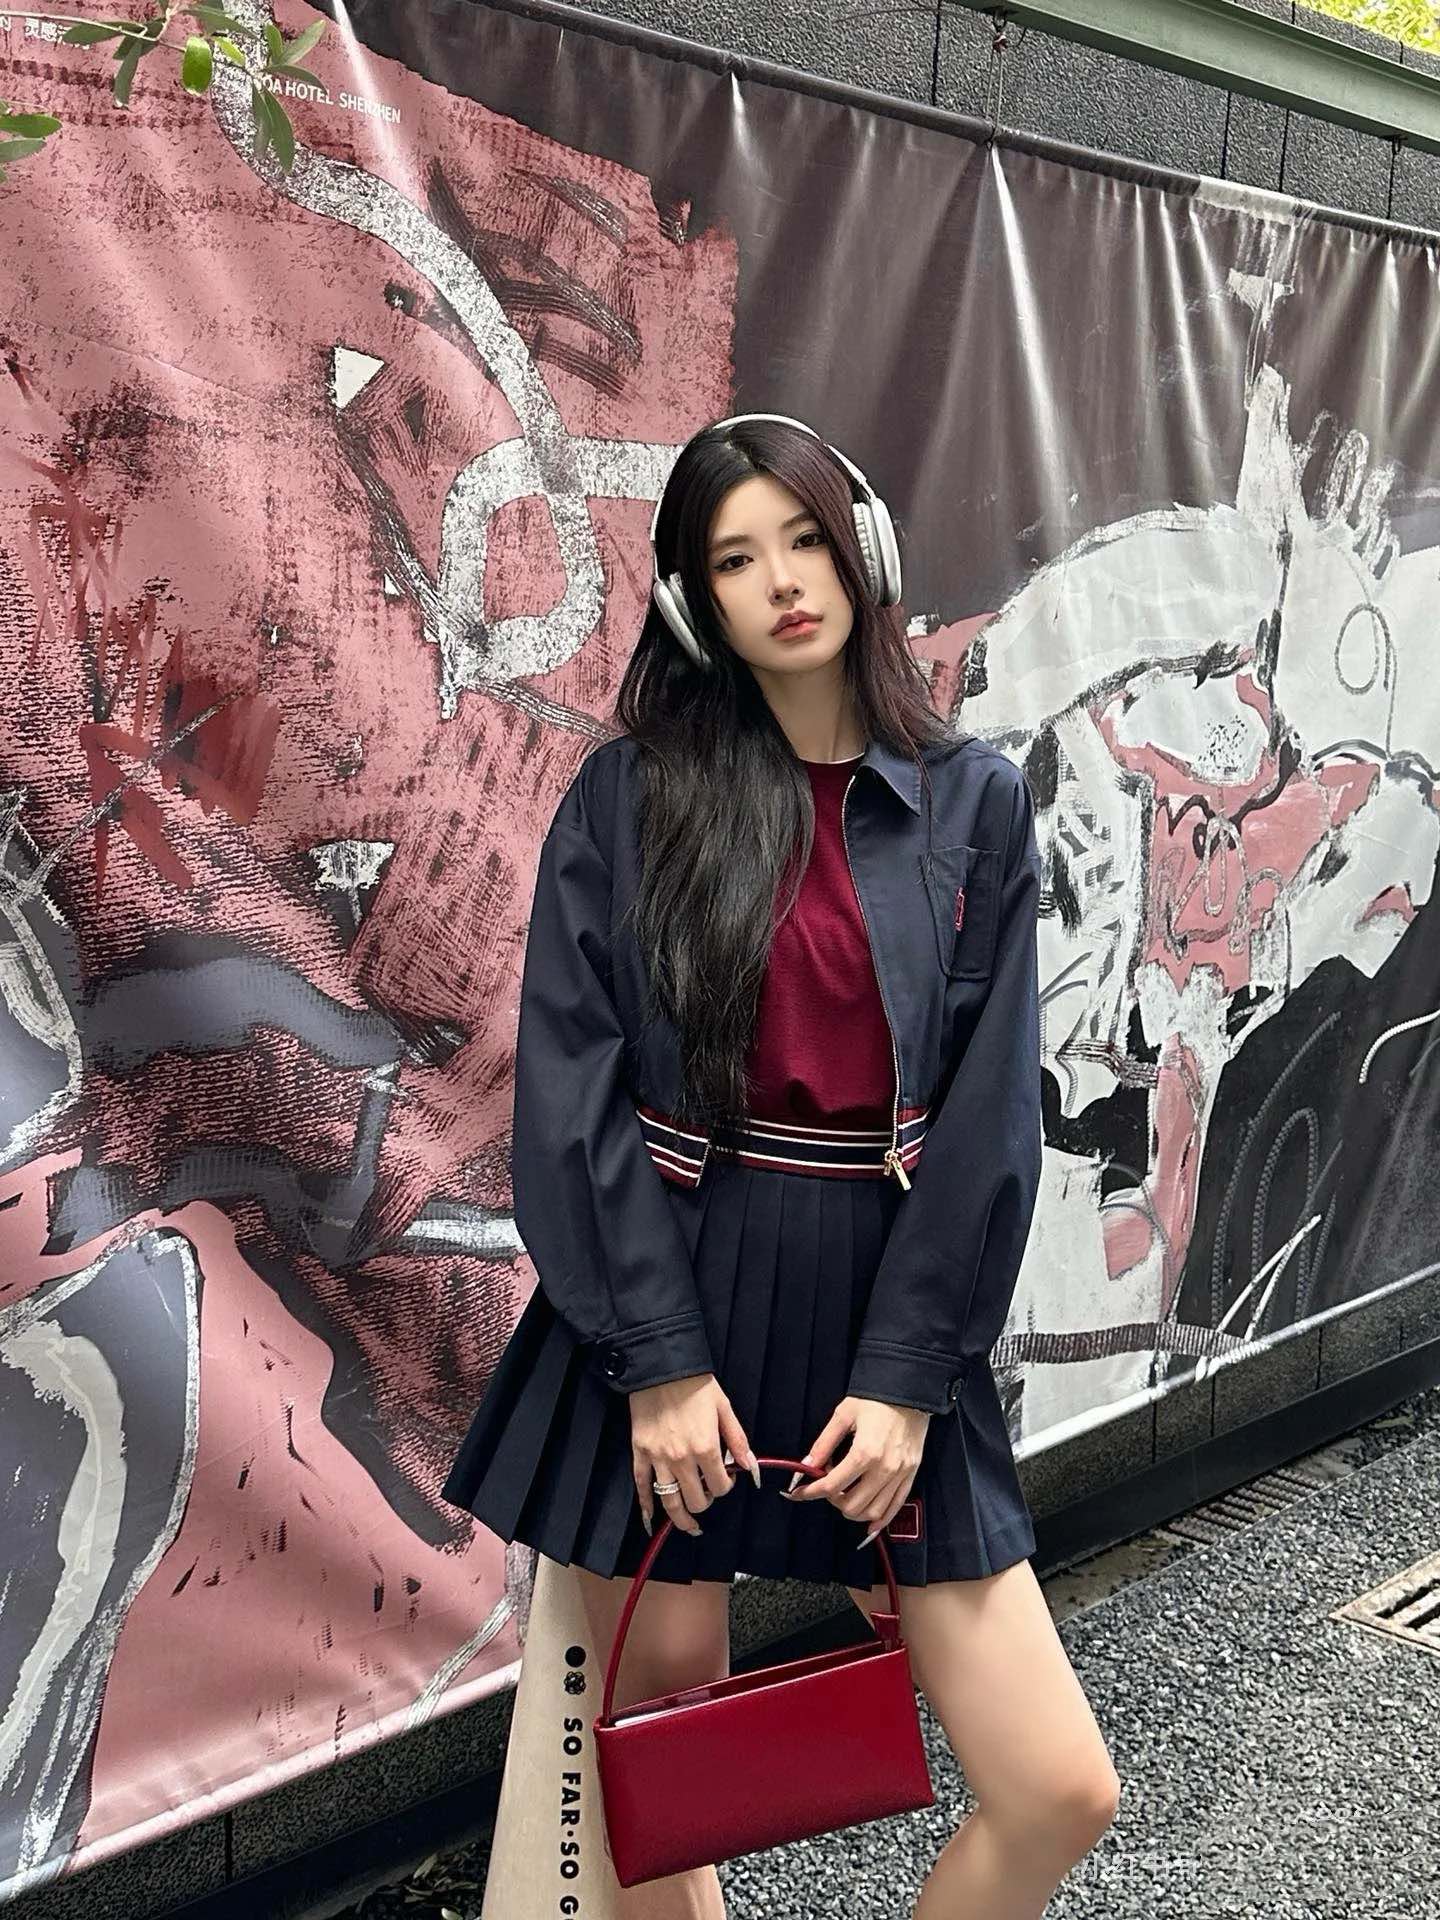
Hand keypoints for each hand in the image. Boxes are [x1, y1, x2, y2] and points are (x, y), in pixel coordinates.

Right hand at [630, 1374, 761, 1536]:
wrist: (661, 1367)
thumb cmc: (695, 1385)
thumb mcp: (724, 1408)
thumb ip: (737, 1440)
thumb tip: (750, 1467)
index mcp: (706, 1447)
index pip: (720, 1486)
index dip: (726, 1487)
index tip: (726, 1478)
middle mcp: (681, 1459)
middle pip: (695, 1500)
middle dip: (705, 1503)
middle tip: (707, 1496)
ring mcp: (658, 1458)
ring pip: (669, 1501)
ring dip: (680, 1518)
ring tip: (689, 1525)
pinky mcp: (639, 1453)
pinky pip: (641, 1486)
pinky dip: (646, 1506)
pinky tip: (651, 1518)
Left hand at [784, 1396, 928, 1545]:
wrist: (910, 1391)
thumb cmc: (876, 1399)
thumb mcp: (843, 1415)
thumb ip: (823, 1443)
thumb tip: (806, 1466)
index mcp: (865, 1452)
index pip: (831, 1485)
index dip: (810, 1492)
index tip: (798, 1493)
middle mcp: (884, 1468)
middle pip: (852, 1504)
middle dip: (832, 1500)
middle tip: (826, 1486)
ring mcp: (900, 1474)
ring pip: (873, 1512)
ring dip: (853, 1511)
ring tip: (844, 1497)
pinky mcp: (911, 1474)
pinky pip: (896, 1506)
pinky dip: (881, 1519)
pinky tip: (869, 1523)